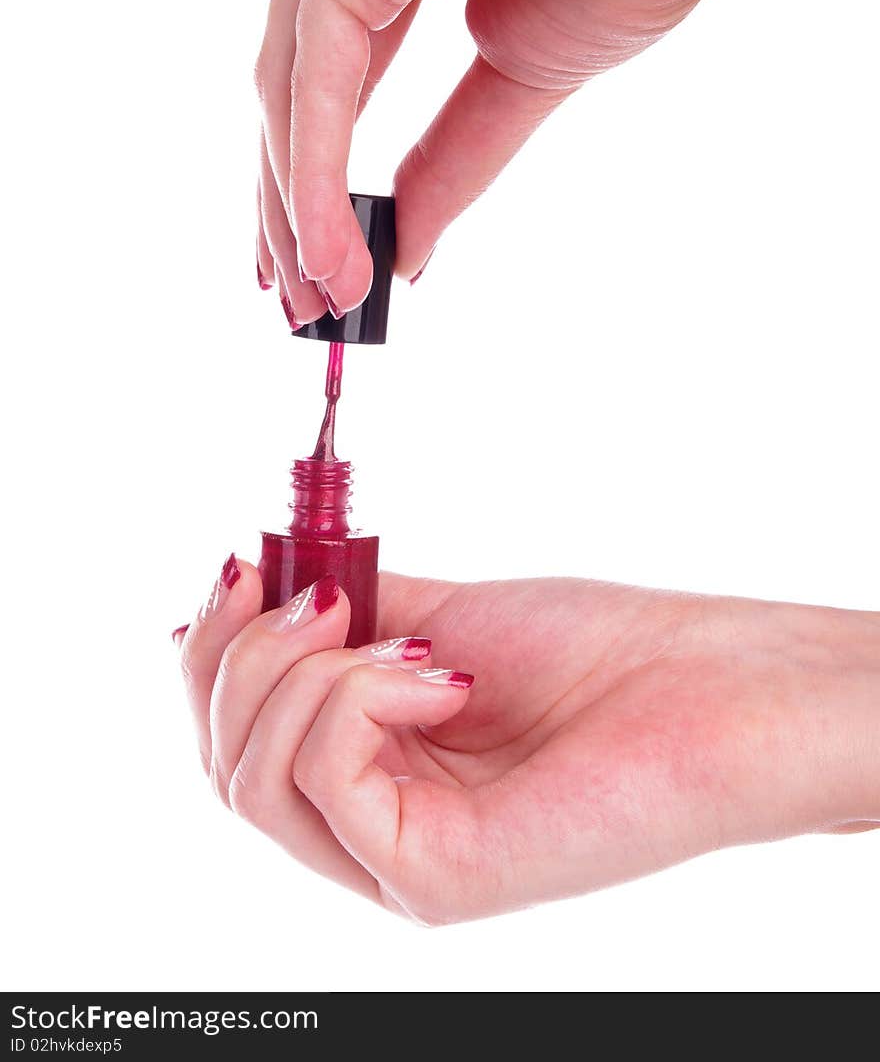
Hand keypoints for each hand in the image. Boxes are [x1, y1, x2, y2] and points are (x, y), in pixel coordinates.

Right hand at [177, 562, 879, 922]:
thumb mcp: (437, 616)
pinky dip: (360, 697)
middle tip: (309, 593)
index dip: (208, 653)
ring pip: (252, 778)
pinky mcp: (430, 882)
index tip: (234, 568)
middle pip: (224, 764)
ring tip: (394, 634)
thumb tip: (247, 580)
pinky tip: (441, 675)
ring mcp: (396, 864)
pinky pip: (326, 781)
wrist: (703, 687)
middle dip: (237, 656)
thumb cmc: (596, 652)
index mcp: (368, 771)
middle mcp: (372, 828)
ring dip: (299, 671)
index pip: (232, 738)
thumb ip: (340, 617)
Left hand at [254, 0, 879, 320]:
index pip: (319, 64)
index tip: (309, 256)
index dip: (306, 169)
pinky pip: (319, 74)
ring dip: (299, 203)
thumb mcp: (521, 77)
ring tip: (325, 298)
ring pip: (289, 80)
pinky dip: (317, 171)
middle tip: (305, 302)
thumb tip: (404, 247)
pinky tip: (329, 247)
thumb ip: (451, 157)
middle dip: (289, 201)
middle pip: (289, 77)